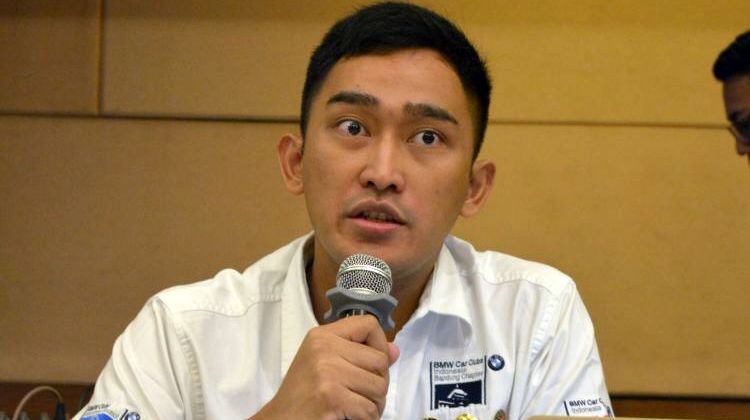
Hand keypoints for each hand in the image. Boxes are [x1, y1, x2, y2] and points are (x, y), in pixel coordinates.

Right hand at [251, 315, 398, 419]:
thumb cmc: (301, 395)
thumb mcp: (324, 364)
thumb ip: (359, 354)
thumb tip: (394, 350)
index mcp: (322, 335)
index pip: (369, 324)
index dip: (380, 345)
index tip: (370, 364)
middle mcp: (324, 347)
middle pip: (380, 360)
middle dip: (377, 383)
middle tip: (359, 395)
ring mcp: (328, 371)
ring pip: (379, 386)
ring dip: (373, 404)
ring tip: (354, 406)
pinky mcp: (332, 396)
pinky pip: (370, 409)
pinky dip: (366, 418)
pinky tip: (350, 417)